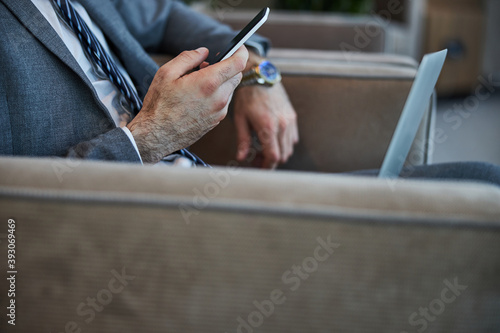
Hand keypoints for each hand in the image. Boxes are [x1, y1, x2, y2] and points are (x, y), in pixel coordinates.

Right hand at [127, 46, 247, 163]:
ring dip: (221, 82)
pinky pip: (224, 102)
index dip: (241, 51)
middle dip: (227, 66)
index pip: (238, 63)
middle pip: (237, 75)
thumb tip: (204, 52)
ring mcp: (219, 111)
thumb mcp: (167, 73)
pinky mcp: (216, 121)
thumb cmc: (159, 105)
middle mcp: (218, 98)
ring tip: (199, 83)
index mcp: (208, 82)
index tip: (238, 47)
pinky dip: (217, 95)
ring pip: (230, 89)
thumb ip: (188, 58)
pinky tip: (199, 97)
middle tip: (207, 66)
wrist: (156, 135)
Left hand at [233, 58, 298, 168]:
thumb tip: (241, 157)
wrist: (260, 76)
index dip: (267, 166)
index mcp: (268, 127)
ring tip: (263, 148)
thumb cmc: (247, 96)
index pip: (273, 156)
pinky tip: (272, 139)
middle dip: (270, 161)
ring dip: (278, 153)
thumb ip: (243, 140)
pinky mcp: (293, 116)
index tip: (259, 168)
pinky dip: (284, 143)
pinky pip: (293, 138)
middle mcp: (282, 125)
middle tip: (257, 158)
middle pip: (282, 155)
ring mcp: (289, 121)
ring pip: (289, 148)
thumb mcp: (240, 119)